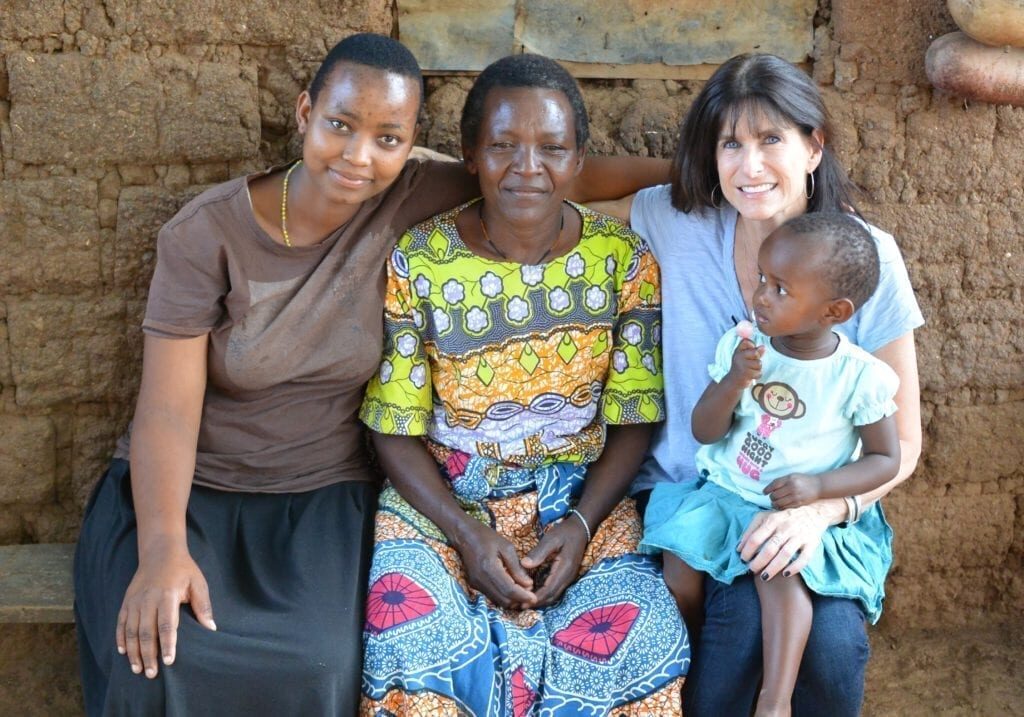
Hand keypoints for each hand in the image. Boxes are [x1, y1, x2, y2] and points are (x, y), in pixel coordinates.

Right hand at [116, 540, 215, 678]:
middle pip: (146, 633)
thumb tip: (211, 628)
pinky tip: (123, 652)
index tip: (169, 662)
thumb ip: (203, 606)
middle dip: (148, 655)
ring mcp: (135, 601)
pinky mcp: (126, 602)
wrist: (160, 552)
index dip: (168, 644)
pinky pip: (121, 623)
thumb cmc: (183, 570)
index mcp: (167, 596)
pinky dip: (121, 638)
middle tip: (151, 674)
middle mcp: (148, 600)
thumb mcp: (198, 583)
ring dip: (133, 652)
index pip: (166, 625)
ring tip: (137, 669)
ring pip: (131, 631)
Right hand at [455, 521, 535, 608]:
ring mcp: (476, 584)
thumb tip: (528, 585)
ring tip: (523, 591)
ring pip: (498, 600)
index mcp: (489, 568)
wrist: (464, 535)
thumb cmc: (486, 537)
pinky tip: (512, 587)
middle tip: (531, 593)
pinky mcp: (474, 585)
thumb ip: (516, 567)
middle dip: (519, 600)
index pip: (508, 590)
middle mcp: (481, 580)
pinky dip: (503, 596)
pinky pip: (492, 596)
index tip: (535, 598)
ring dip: (512, 599)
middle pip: (503, 599)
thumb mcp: (506, 547)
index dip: (523, 596)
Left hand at [521, 517, 588, 606]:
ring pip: (554, 596)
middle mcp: (568, 577)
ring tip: (524, 603)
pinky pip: (555, 590)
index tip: (521, 603)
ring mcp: (568, 578)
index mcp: (564, 569)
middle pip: (552, 597)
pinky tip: (533, 594)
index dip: (535, 599)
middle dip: (536, 603)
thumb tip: (524, 565)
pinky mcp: (566, 576)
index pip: (549, 590)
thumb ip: (539, 552)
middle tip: (518, 606)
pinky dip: (544, 595)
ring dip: (540, 601)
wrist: (581, 529)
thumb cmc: (565, 532)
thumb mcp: (551, 539)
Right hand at [726, 338, 764, 387]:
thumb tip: (763, 347)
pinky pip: (758, 372)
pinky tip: (750, 376)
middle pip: (755, 353)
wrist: (733, 381)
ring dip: (757, 368)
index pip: (746, 341)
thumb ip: (755, 351)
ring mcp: (741, 365)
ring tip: (750, 370)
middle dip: (757, 359)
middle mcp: (738, 356)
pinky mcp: (745, 374)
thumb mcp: (746, 357)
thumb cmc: (741, 367)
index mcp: (737, 351)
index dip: (752, 345)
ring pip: (758, 364)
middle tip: (750, 364)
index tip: (750, 352)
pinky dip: (757, 375)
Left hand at [736, 505, 827, 580]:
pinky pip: (804, 558)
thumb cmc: (783, 518)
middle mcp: (786, 528)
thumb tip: (739, 548)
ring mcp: (799, 536)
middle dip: (758, 562)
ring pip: (785, 554)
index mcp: (772, 520)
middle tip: (752, 570)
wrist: (812, 514)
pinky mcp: (811, 544)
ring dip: (773, 568)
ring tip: (764, 577)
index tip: (743, 559)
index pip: (756, 538)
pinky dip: (794, 567)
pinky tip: (785, 574)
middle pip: (769, 548)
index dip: (747, 551)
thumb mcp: (765, 517)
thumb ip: (751, 530)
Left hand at [763, 472, 822, 508]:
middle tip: (772, 498)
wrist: (818, 486)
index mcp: (789, 479)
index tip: (764, 492)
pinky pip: (785, 507)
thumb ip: (781, 481)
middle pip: (775, 495)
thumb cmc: (802, 480)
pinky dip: (780, 507)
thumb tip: (769, 489)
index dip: (767, 489)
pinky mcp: (799, 503)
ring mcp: (796, 496)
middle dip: (771, 497)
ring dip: (774, 504)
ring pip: (779, 503)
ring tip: (774, 503)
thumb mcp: (792, 476)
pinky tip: (780, 506)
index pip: (774, 485)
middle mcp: (792, 487)